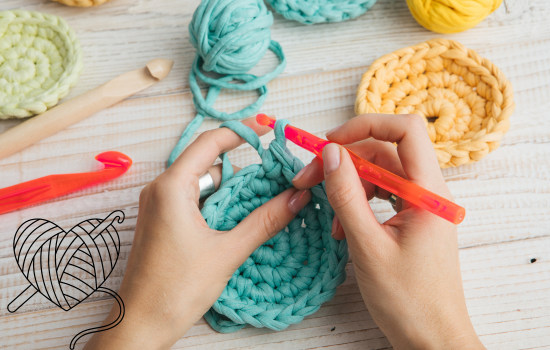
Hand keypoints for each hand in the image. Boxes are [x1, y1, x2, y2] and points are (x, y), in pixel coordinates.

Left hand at [84, 118, 310, 349]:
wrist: (140, 325)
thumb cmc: (175, 290)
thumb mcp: (227, 251)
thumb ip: (264, 221)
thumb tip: (297, 197)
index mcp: (171, 187)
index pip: (209, 143)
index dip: (240, 132)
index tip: (266, 130)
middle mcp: (161, 190)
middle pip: (208, 164)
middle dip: (241, 169)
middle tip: (274, 177)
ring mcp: (159, 206)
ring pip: (202, 184)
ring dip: (231, 191)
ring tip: (262, 203)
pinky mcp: (162, 222)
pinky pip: (193, 200)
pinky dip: (217, 205)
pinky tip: (238, 220)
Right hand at [292, 114, 484, 349]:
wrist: (431, 339)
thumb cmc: (409, 301)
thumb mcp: (368, 246)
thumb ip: (347, 195)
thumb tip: (329, 153)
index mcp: (429, 191)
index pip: (405, 130)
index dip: (366, 125)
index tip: (330, 141)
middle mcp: (428, 191)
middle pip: (383, 152)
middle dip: (343, 161)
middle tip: (307, 178)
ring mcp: (420, 205)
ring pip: (378, 174)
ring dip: (348, 185)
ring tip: (327, 212)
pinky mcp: (411, 219)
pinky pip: (381, 196)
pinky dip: (358, 203)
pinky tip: (342, 225)